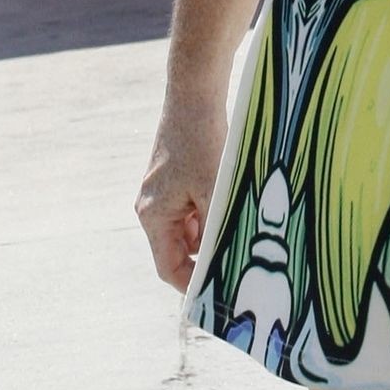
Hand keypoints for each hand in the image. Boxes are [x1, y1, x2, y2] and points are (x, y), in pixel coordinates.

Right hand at [135, 93, 227, 293]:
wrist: (195, 96)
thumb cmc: (202, 143)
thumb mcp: (212, 191)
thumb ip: (213, 230)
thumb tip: (220, 260)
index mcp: (152, 216)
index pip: (169, 267)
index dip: (192, 283)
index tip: (218, 292)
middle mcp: (151, 207)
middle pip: (179, 248)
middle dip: (206, 252)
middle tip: (237, 258)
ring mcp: (162, 192)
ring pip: (189, 227)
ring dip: (211, 229)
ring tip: (237, 223)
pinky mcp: (175, 177)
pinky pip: (192, 206)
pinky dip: (210, 209)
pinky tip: (230, 200)